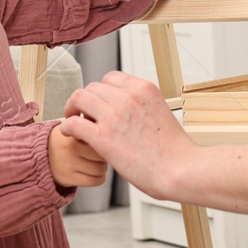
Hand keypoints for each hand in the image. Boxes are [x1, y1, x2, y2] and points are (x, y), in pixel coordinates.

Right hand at [47, 123, 107, 189]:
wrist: (41, 152)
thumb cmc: (67, 136)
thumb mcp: (76, 123)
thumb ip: (93, 123)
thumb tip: (114, 128)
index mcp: (75, 131)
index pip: (102, 135)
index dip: (106, 138)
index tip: (105, 138)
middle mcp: (72, 147)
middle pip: (104, 152)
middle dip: (106, 153)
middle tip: (101, 151)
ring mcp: (69, 164)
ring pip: (102, 168)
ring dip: (103, 167)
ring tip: (96, 162)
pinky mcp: (68, 178)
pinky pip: (95, 180)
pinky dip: (99, 178)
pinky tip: (94, 172)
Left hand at [60, 72, 196, 201]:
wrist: (180, 169)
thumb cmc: (174, 151)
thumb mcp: (161, 113)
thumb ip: (142, 107)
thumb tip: (128, 113)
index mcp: (144, 89)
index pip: (111, 78)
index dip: (102, 91)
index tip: (100, 104)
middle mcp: (128, 96)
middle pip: (93, 87)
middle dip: (86, 100)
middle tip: (84, 115)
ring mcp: (114, 115)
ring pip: (79, 98)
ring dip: (73, 109)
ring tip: (74, 121)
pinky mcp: (103, 136)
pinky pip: (73, 123)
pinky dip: (68, 127)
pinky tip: (71, 134)